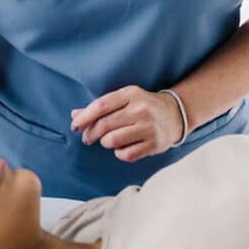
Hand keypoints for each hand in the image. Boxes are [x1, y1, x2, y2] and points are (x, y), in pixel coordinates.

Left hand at [70, 86, 184, 161]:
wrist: (174, 115)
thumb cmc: (141, 106)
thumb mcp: (123, 100)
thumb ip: (100, 107)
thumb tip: (74, 115)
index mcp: (131, 94)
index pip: (100, 106)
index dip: (84, 118)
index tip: (75, 126)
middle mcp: (141, 109)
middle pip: (104, 125)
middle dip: (90, 134)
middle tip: (86, 138)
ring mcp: (149, 127)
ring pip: (113, 141)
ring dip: (105, 142)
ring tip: (108, 140)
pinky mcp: (154, 144)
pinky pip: (126, 154)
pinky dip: (119, 153)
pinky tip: (122, 147)